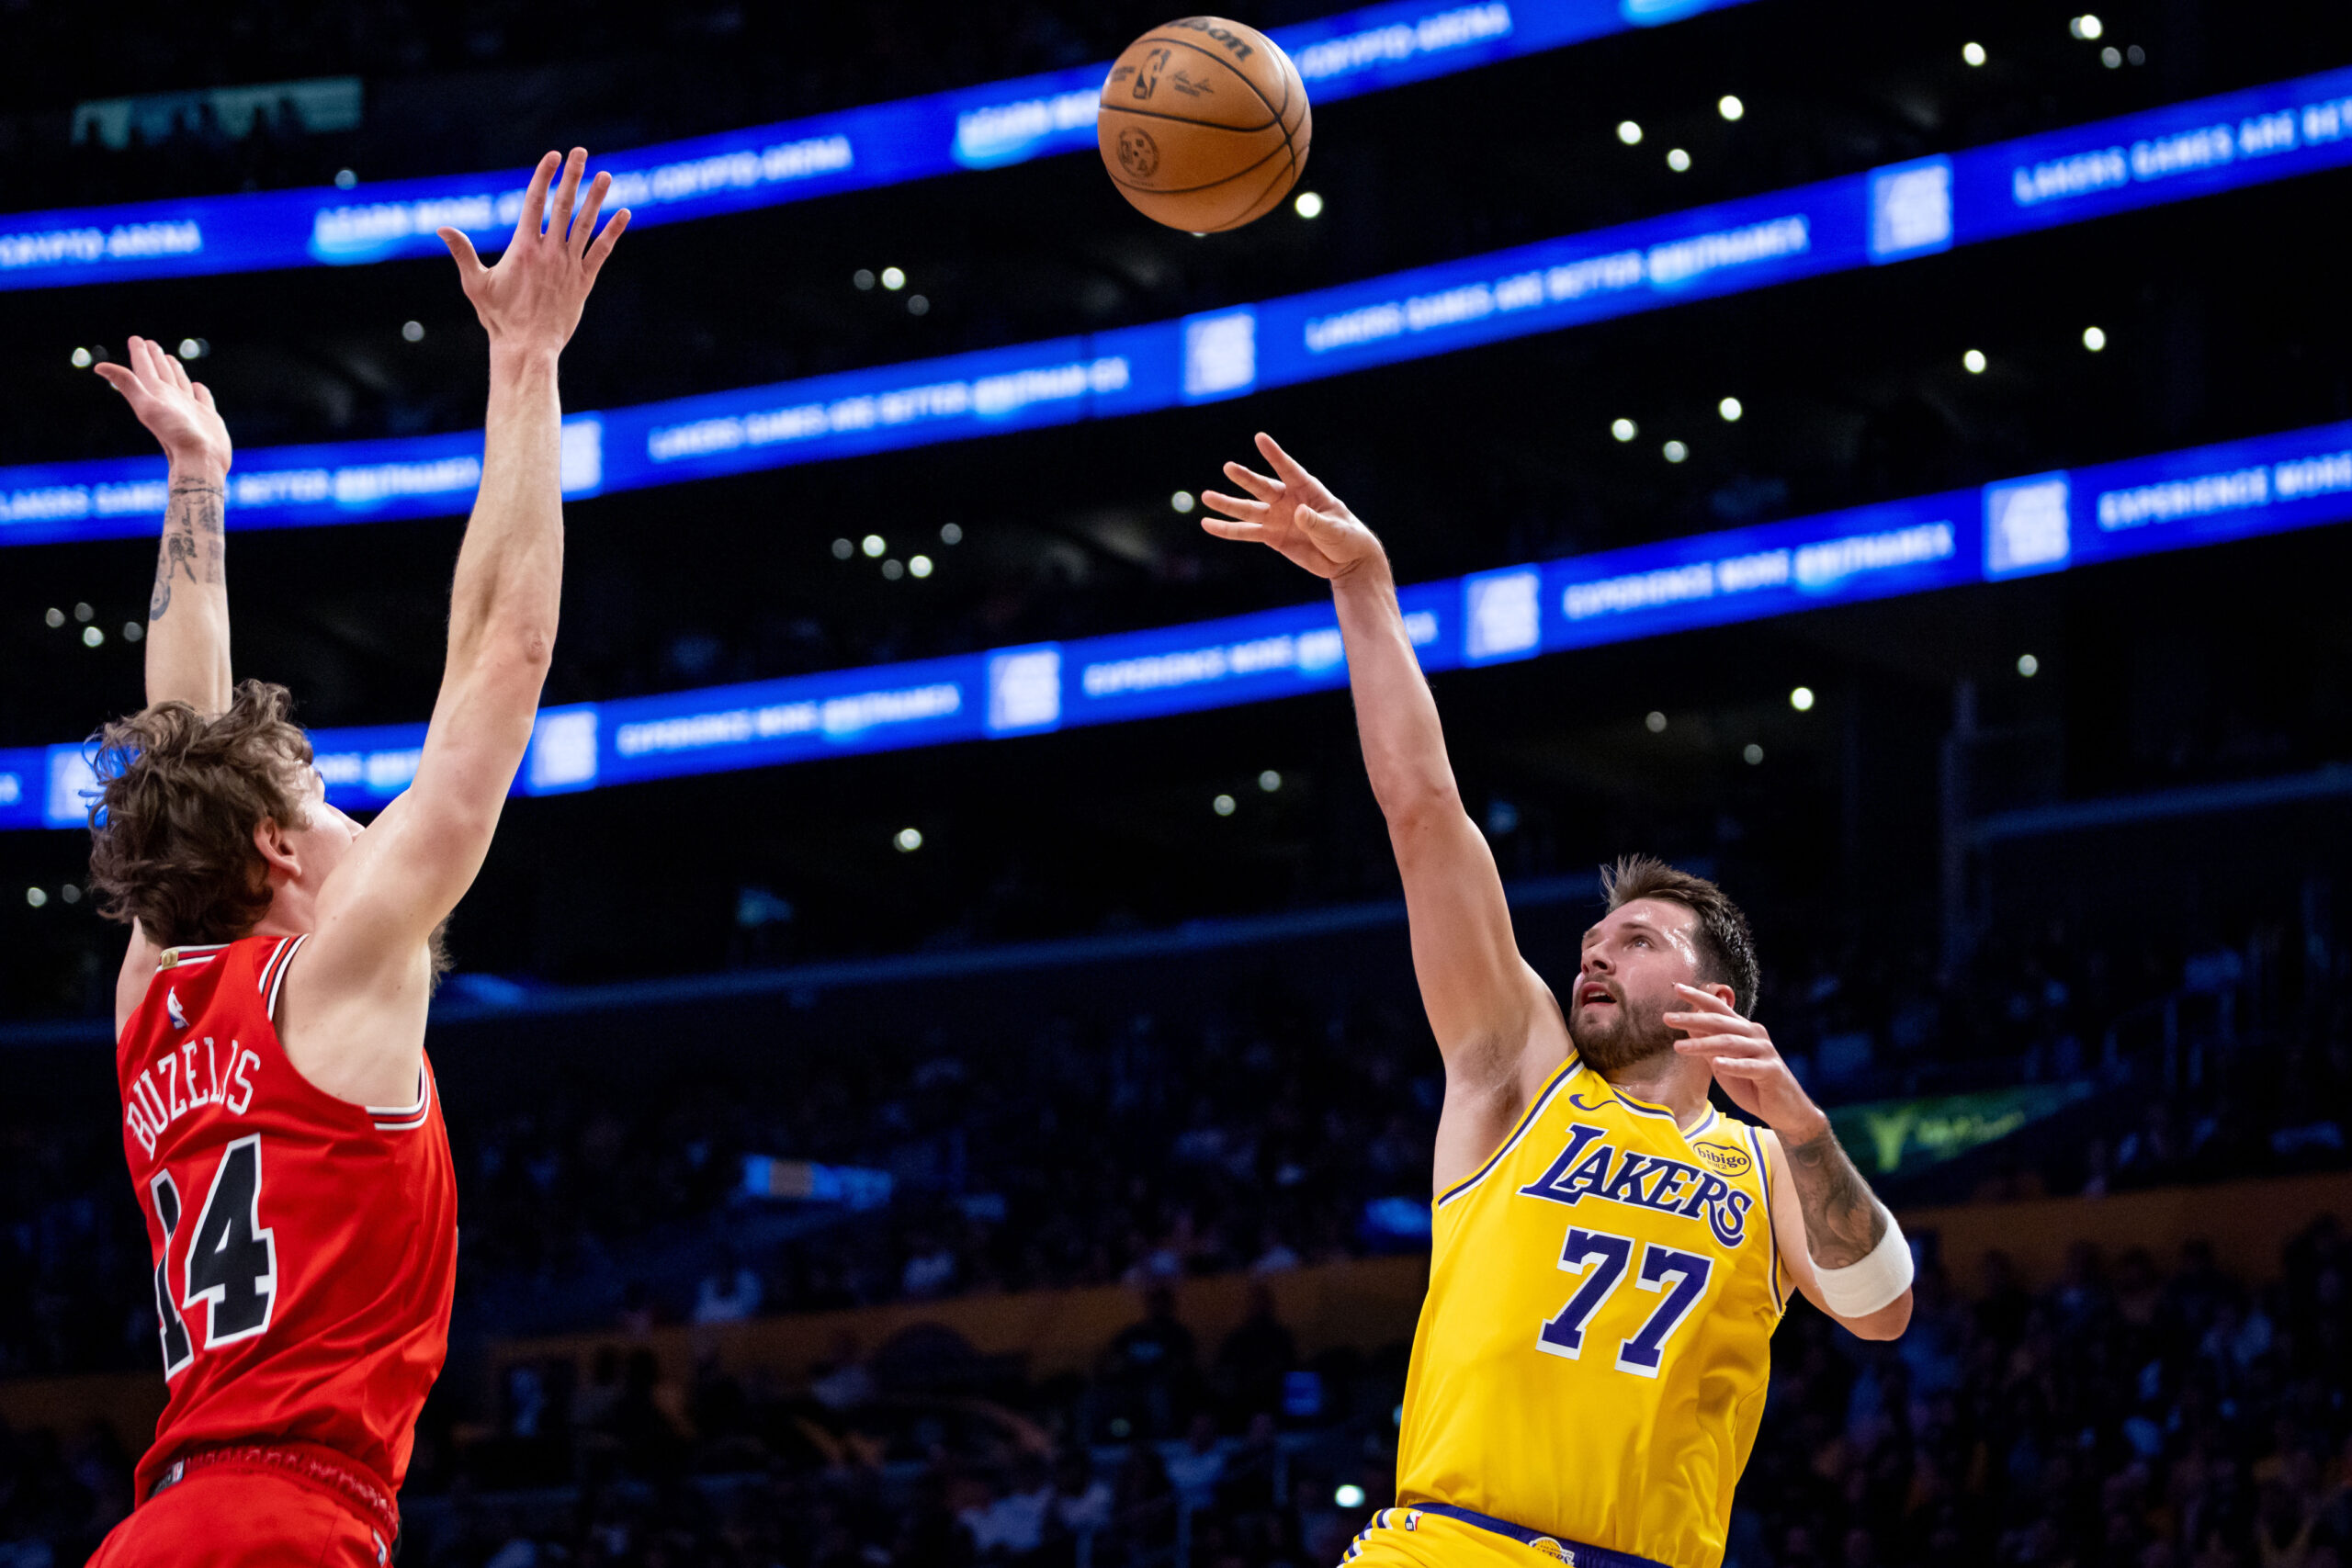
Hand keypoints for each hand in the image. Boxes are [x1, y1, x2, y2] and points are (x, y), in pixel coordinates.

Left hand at [94, 336, 230, 474]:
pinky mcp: (207, 417)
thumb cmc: (175, 436)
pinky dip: (199, 390)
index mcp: (156, 395)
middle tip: (149, 343)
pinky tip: (198, 386)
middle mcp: (171, 400)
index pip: (144, 369)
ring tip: (170, 359)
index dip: (140, 353)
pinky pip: (202, 398)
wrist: (201, 461)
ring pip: (180, 383)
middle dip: (154, 357)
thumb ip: (127, 384)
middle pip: (161, 373)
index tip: (136, 339)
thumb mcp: (147, 407)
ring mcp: (189, 409)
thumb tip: (99, 367)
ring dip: (174, 370)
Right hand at [439, 148, 628, 355]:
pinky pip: (602, 251)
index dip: (544, 176)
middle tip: (581, 152)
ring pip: (586, 224)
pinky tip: (624, 213)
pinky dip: (613, 232)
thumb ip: (462, 252)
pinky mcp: (584, 282)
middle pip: (563, 206)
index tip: (553, 156)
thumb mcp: (475, 283)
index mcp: (523, 248)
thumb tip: (442, 227)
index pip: (534, 202)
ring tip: (605, 175)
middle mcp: (549, 252)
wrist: (528, 347)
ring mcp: (569, 266)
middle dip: (572, 177)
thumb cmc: (499, 318)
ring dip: (596, 198)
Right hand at [1200, 432, 1387, 582]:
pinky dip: (1226, 529)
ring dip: (1227, 504)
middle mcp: (1288, 500)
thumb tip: (1297, 513)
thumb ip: (1316, 522)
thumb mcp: (1335, 529)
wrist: (1346, 561)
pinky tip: (1208, 524)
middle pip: (1263, 487)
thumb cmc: (1347, 538)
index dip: (1275, 455)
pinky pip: (1246, 532)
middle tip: (1228, 467)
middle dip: (1246, 478)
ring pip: (1248, 509)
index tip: (1260, 438)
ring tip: (1206, 496)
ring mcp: (1277, 518)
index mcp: (1308, 490)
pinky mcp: (1271, 536)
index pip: (1289, 469)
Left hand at [1665, 983, 1827, 1138]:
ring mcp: (1765, 1051)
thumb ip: (1709, 1045)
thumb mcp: (1723, 1063)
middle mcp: (1754, 1034)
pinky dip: (1733, 1065)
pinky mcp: (1772, 1070)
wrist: (1785, 1110)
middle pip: (1720, 1021)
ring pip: (1730, 1042)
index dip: (1698, 997)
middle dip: (1692, 1018)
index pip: (1719, 1008)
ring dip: (1703, 1044)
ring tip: (1678, 1047)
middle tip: (1667, 1018)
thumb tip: (1688, 1025)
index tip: (1677, 987)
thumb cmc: (1751, 1085)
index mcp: (1743, 1029)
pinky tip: (1717, 1064)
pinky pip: (1749, 1066)